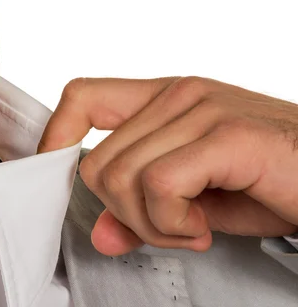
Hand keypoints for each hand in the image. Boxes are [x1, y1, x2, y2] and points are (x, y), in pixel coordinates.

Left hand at [38, 77, 297, 255]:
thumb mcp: (195, 204)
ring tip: (191, 227)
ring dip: (151, 223)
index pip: (83, 97)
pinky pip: (158, 185)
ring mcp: (202, 109)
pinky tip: (201, 227)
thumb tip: (102, 233)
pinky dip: (172, 223)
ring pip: (120, 176)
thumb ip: (142, 212)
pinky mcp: (227, 134)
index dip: (57, 136)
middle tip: (170, 227)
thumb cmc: (273, 183)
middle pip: (97, 161)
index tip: (54, 172)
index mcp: (165, 100)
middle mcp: (179, 95)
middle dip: (125, 213)